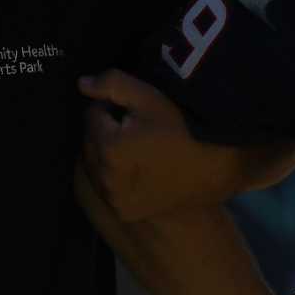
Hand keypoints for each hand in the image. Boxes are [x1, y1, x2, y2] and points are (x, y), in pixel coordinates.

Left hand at [79, 68, 215, 219]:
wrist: (213, 172)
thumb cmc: (184, 130)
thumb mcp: (152, 99)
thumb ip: (113, 85)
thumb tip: (81, 84)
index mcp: (109, 147)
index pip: (93, 115)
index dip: (112, 107)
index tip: (134, 110)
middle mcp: (105, 177)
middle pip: (90, 141)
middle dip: (106, 130)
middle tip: (135, 126)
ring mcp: (114, 198)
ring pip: (96, 165)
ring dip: (108, 154)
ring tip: (137, 146)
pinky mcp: (123, 210)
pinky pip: (107, 187)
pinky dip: (116, 176)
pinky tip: (138, 168)